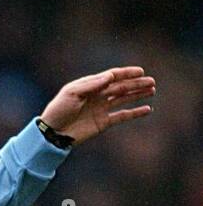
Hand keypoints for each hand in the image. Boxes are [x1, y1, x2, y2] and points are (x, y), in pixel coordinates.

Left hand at [40, 67, 154, 144]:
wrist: (52, 133)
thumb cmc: (58, 110)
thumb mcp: (72, 94)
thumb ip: (92, 85)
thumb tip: (110, 76)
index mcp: (91, 85)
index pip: (112, 76)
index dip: (127, 73)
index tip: (140, 72)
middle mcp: (98, 95)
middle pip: (121, 87)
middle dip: (137, 84)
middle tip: (152, 81)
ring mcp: (102, 109)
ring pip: (124, 99)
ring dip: (138, 94)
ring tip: (152, 90)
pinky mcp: (103, 123)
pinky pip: (122, 116)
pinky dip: (134, 113)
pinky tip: (147, 109)